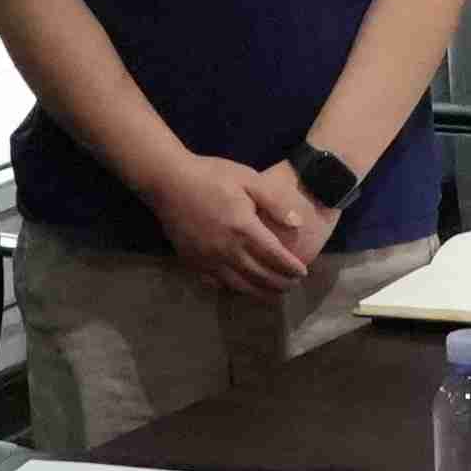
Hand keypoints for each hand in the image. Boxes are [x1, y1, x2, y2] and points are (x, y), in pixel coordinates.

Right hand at [150, 154, 318, 299]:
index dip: (291, 268)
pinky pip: (216, 283)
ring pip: (239, 286)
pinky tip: (241, 288)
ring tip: (273, 295)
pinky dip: (233, 289)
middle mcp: (228, 250)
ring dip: (260, 292)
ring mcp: (208, 259)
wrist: (168, 181)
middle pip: (260, 276)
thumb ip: (275, 202)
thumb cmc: (211, 176)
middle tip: (292, 285)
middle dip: (280, 283)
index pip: (275, 257)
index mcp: (244, 230)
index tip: (302, 272)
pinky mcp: (193, 262)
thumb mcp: (248, 179)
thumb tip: (298, 224)